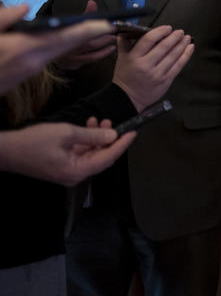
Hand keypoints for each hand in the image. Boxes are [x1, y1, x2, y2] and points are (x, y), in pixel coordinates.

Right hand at [0, 4, 114, 94]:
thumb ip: (7, 17)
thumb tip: (26, 8)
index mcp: (25, 48)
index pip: (64, 38)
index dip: (87, 30)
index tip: (106, 24)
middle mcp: (35, 61)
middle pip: (74, 48)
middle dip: (96, 38)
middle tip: (114, 29)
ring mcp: (36, 69)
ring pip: (73, 58)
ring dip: (94, 49)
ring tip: (111, 40)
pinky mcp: (35, 73)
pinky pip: (65, 66)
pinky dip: (84, 58)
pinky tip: (95, 54)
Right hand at [0, 117, 135, 185]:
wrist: (6, 151)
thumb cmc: (34, 142)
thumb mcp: (66, 134)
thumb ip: (91, 135)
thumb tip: (112, 134)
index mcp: (77, 171)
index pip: (108, 158)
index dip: (122, 144)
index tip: (133, 132)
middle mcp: (75, 175)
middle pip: (101, 157)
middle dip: (109, 138)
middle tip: (113, 121)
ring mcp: (68, 172)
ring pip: (91, 154)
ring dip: (97, 137)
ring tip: (98, 119)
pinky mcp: (61, 166)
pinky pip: (80, 154)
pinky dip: (85, 141)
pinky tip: (86, 126)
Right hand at [56, 0, 117, 69]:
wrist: (38, 47)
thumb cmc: (55, 33)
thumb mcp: (69, 21)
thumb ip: (85, 14)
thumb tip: (93, 3)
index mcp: (65, 35)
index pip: (87, 31)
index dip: (101, 29)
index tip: (111, 26)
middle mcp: (66, 48)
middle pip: (91, 44)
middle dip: (104, 39)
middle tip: (113, 35)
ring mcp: (68, 58)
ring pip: (91, 56)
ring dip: (104, 51)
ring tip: (112, 45)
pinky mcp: (68, 65)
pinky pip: (84, 63)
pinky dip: (94, 58)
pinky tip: (101, 54)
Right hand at [113, 25, 193, 111]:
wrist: (128, 98)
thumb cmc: (125, 78)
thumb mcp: (121, 59)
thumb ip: (124, 44)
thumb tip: (127, 31)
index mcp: (134, 58)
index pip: (149, 40)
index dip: (160, 31)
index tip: (167, 28)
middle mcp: (146, 65)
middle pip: (164, 47)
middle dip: (174, 37)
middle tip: (180, 32)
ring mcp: (157, 73)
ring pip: (173, 56)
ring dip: (182, 45)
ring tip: (187, 38)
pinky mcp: (165, 80)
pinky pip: (178, 66)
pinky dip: (185, 56)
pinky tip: (189, 48)